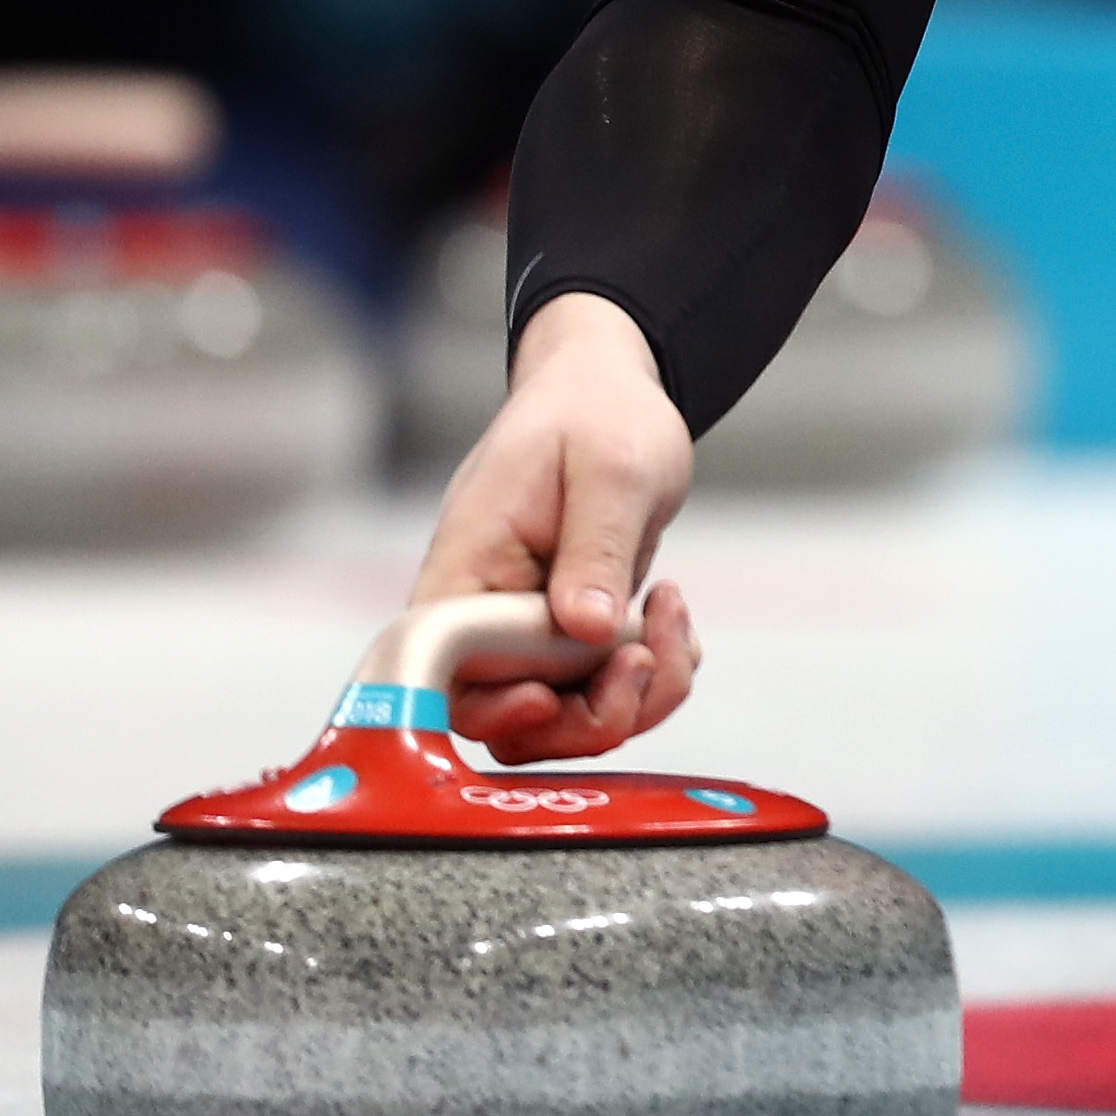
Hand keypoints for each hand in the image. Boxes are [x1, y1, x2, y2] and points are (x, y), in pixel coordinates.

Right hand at [409, 290, 704, 756]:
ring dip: (636, 696)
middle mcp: (488, 616)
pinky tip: (670, 618)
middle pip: (510, 722)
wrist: (609, 394)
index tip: (549, 694)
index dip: (490, 708)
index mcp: (466, 572)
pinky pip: (606, 693)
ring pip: (567, 718)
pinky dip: (654, 675)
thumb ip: (593, 549)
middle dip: (589, 715)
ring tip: (669, 618)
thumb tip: (584, 630)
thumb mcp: (609, 470)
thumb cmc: (595, 415)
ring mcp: (532, 634)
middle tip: (644, 654)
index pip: (444, 675)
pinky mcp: (573, 639)